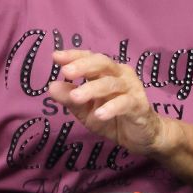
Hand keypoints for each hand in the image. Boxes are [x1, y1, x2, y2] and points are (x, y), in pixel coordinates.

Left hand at [45, 50, 166, 155]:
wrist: (140, 137)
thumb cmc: (112, 118)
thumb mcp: (85, 111)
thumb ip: (70, 99)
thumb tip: (52, 86)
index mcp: (106, 73)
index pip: (90, 58)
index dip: (74, 56)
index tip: (55, 57)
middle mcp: (120, 75)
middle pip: (103, 63)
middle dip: (83, 66)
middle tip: (66, 72)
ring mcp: (132, 88)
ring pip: (111, 83)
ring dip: (92, 89)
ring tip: (76, 97)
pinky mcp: (139, 106)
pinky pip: (125, 103)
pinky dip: (111, 107)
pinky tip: (99, 114)